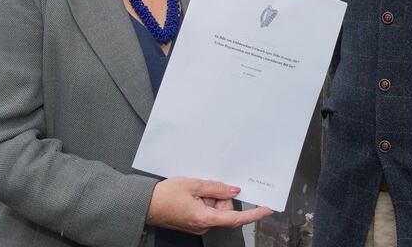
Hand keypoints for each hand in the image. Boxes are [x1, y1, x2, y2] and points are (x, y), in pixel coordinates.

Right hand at [146, 178, 272, 234]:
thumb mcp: (193, 185)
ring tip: (192, 190)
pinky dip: (202, 201)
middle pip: (224, 210)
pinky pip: (206, 210)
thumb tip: (233, 190)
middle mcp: (203, 226)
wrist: (145, 204)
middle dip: (218, 196)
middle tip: (203, 186)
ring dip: (208, 197)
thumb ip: (216, 187)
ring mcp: (197, 225)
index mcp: (205, 218)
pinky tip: (190, 195)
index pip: (235, 218)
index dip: (253, 214)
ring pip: (214, 209)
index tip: (266, 210)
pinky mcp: (193, 222)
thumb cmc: (164, 196)